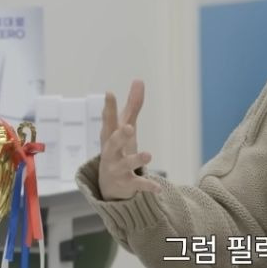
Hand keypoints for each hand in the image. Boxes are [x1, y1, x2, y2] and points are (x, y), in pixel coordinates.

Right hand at [98, 80, 160, 200]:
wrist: (108, 185)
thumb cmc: (118, 149)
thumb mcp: (125, 127)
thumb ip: (133, 105)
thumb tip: (138, 80)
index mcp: (110, 137)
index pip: (108, 120)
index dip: (108, 107)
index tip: (109, 93)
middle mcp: (111, 153)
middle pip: (112, 143)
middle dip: (120, 136)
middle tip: (129, 127)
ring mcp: (118, 169)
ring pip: (126, 164)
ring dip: (136, 159)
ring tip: (149, 155)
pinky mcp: (127, 183)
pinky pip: (138, 184)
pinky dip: (148, 186)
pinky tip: (158, 187)